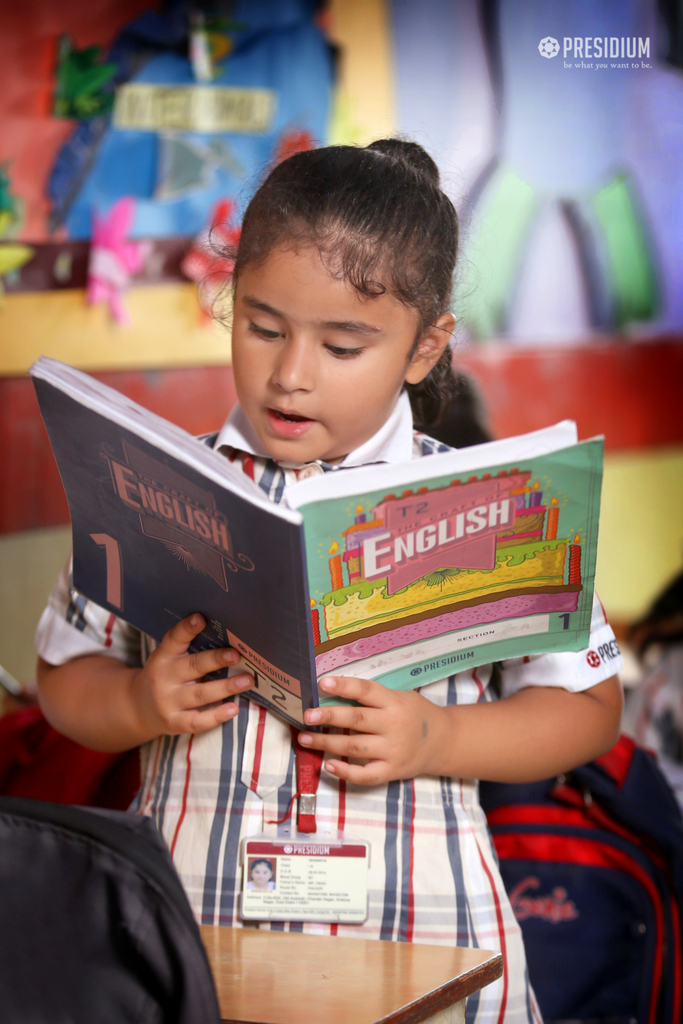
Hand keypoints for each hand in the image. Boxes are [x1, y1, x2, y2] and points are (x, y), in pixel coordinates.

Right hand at [132, 614, 253, 738]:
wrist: (138, 708)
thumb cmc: (164, 677)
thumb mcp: (168, 659)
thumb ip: (189, 648)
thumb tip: (227, 637)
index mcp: (163, 657)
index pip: (174, 639)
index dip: (187, 629)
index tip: (201, 618)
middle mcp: (164, 678)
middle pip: (193, 666)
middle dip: (216, 659)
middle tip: (237, 654)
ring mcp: (168, 702)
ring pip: (201, 694)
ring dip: (226, 686)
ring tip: (247, 680)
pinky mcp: (174, 722)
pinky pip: (198, 721)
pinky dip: (217, 715)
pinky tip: (234, 708)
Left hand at [298, 676, 445, 784]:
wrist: (442, 742)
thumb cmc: (414, 714)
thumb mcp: (400, 697)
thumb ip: (373, 697)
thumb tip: (332, 694)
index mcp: (394, 702)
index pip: (365, 690)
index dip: (343, 685)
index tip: (321, 683)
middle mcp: (393, 725)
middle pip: (356, 719)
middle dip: (328, 717)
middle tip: (306, 715)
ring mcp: (393, 750)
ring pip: (354, 747)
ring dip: (326, 743)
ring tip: (304, 738)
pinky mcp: (392, 770)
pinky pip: (366, 775)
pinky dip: (346, 772)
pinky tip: (328, 765)